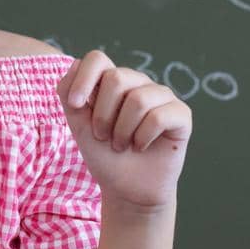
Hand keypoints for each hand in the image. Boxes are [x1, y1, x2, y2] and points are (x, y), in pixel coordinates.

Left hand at [57, 49, 192, 211]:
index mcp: (113, 81)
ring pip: (138, 99)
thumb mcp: (78, 124)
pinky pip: (159, 116)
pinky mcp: (181, 114)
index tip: (75, 106)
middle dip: (103, 114)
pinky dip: (143, 138)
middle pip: (116, 78)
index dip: (83, 78)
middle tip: (103, 136)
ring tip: (122, 145)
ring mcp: (162, 96)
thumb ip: (69, 93)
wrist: (126, 189)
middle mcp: (138, 83)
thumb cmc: (103, 155)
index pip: (97, 59)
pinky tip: (142, 147)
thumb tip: (74, 64)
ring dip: (122, 131)